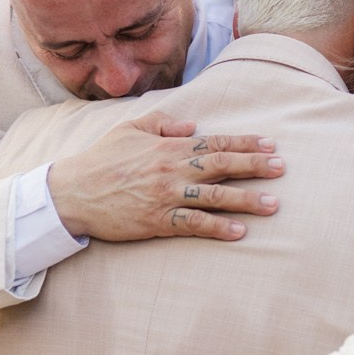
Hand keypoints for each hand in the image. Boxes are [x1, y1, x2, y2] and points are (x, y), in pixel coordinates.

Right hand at [47, 113, 282, 242]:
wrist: (71, 192)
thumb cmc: (100, 159)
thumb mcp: (129, 129)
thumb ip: (162, 123)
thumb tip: (193, 126)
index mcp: (168, 146)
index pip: (215, 142)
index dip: (245, 144)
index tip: (270, 145)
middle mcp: (172, 169)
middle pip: (222, 165)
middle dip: (255, 166)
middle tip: (282, 168)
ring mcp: (166, 195)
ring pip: (214, 196)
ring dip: (246, 199)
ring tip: (273, 204)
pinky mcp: (157, 220)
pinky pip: (193, 224)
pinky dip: (217, 227)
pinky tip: (239, 232)